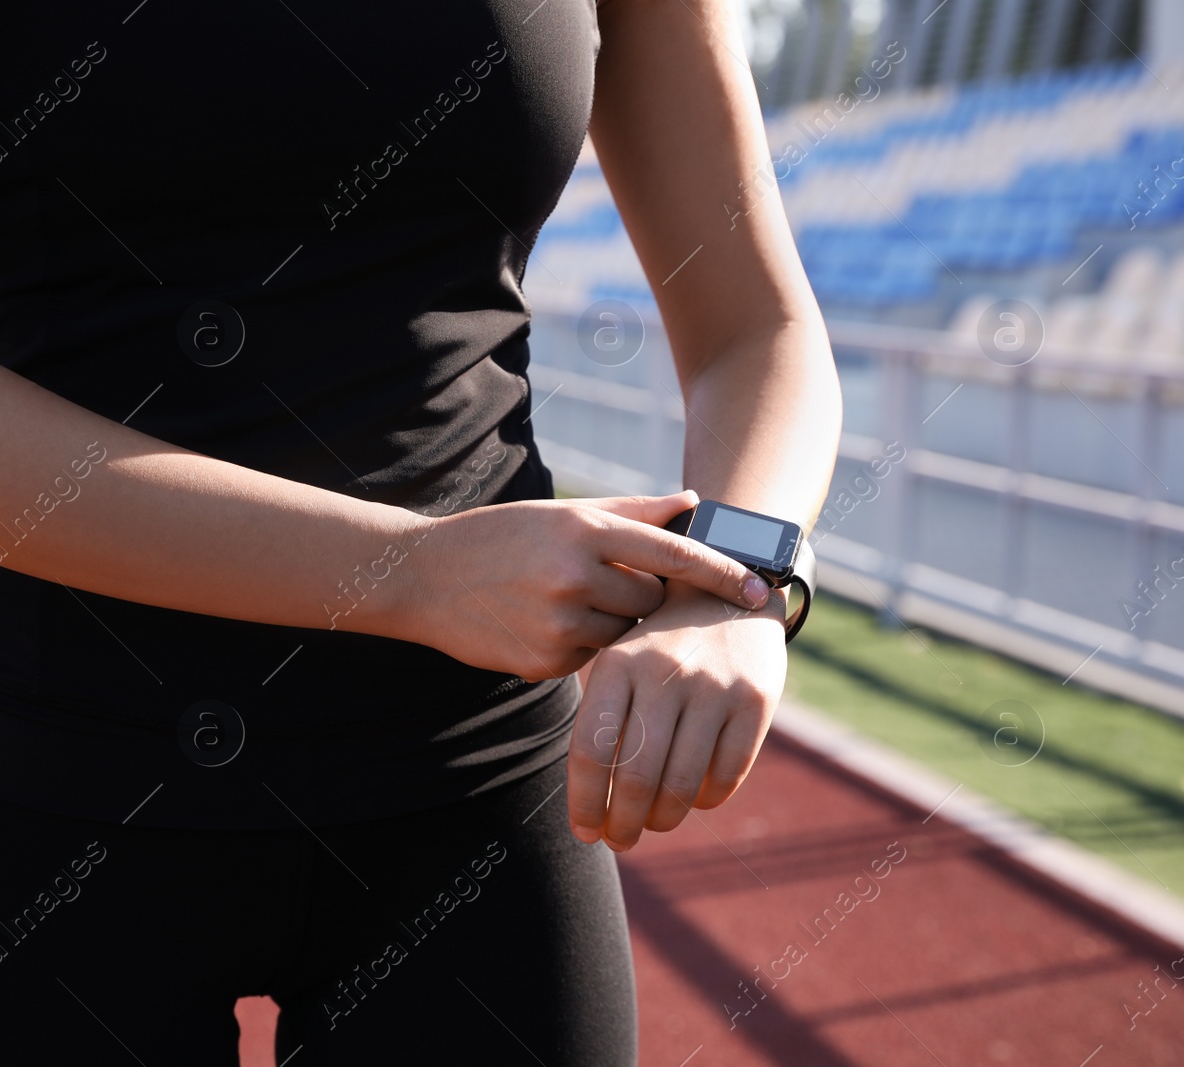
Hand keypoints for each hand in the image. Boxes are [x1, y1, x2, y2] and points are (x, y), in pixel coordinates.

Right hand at [406, 490, 771, 680]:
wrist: (424, 578)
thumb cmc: (502, 537)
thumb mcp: (564, 514)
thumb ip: (634, 511)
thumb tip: (695, 504)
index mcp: (585, 530)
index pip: (673, 554)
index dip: (721, 573)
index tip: (759, 591)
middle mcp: (576, 575)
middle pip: (651, 601)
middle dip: (642, 598)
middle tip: (605, 585)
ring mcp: (560, 622)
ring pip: (625, 635)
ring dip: (612, 624)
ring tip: (565, 602)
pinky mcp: (545, 661)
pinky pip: (593, 660)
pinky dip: (583, 646)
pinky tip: (545, 624)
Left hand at [565, 579, 787, 850]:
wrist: (724, 594)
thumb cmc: (657, 645)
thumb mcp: (619, 662)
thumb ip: (603, 722)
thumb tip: (590, 805)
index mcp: (618, 663)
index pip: (590, 749)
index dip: (584, 801)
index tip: (585, 832)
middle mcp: (664, 673)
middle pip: (635, 775)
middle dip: (623, 824)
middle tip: (620, 840)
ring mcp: (712, 687)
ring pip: (682, 784)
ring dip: (663, 818)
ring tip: (653, 823)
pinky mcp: (755, 700)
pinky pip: (727, 774)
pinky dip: (706, 799)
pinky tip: (694, 799)